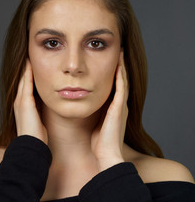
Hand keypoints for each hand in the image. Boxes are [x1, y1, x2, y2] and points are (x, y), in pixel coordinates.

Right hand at [14, 59, 47, 143]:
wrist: (31, 147)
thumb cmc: (37, 138)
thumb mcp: (39, 121)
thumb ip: (41, 112)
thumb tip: (50, 106)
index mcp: (23, 105)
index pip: (26, 84)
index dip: (29, 73)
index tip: (33, 62)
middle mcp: (19, 101)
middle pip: (23, 78)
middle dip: (26, 67)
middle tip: (30, 53)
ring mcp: (20, 101)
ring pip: (23, 78)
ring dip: (26, 66)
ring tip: (29, 54)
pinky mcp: (24, 102)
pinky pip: (26, 83)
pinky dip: (28, 73)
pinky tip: (30, 63)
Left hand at [91, 51, 128, 170]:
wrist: (106, 155)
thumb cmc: (99, 142)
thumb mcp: (95, 122)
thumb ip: (93, 112)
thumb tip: (82, 104)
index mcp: (113, 108)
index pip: (114, 86)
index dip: (112, 73)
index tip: (109, 60)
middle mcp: (119, 105)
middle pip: (121, 81)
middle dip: (119, 66)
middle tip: (118, 52)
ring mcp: (120, 106)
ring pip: (123, 81)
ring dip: (121, 67)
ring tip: (120, 53)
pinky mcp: (119, 108)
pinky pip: (121, 89)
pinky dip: (120, 76)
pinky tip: (119, 66)